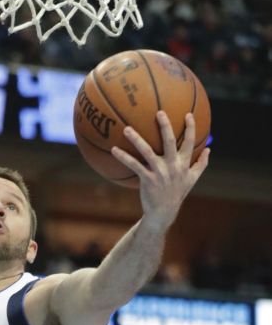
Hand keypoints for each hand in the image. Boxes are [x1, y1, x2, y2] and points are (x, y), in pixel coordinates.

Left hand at [111, 111, 209, 231]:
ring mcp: (159, 172)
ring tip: (126, 129)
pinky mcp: (147, 179)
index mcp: (184, 164)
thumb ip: (201, 164)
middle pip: (170, 142)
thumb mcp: (192, 179)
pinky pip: (134, 165)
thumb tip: (210, 149)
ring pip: (147, 151)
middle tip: (159, 112)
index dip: (190, 128)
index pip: (190, 143)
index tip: (188, 114)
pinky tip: (113, 150)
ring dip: (136, 139)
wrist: (164, 211)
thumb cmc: (177, 193)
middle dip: (165, 126)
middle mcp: (173, 166)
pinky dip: (123, 157)